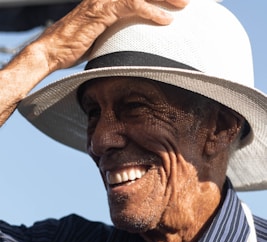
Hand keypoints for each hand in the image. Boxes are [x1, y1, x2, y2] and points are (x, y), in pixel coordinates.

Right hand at [0, 0, 188, 125]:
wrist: (53, 51)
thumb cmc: (75, 45)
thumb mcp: (101, 34)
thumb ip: (116, 28)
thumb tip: (132, 38)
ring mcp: (103, 0)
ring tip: (184, 4)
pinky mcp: (101, 11)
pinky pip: (131, 6)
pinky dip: (150, 12)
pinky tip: (166, 20)